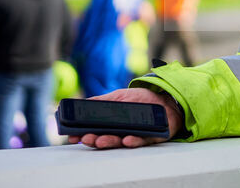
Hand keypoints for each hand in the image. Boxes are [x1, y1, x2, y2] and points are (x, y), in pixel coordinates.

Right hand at [67, 88, 184, 149]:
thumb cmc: (141, 98)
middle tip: (85, 138)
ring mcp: (137, 136)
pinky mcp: (152, 137)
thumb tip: (82, 104)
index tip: (73, 136)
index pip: (97, 131)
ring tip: (99, 140)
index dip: (85, 134)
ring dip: (110, 142)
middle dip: (95, 140)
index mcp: (114, 124)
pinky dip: (133, 141)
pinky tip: (126, 140)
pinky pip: (142, 141)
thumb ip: (102, 101)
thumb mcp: (119, 96)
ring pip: (121, 143)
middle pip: (107, 139)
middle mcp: (124, 133)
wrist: (167, 98)